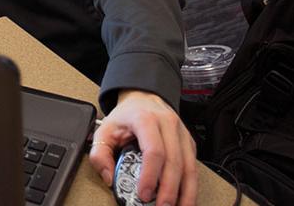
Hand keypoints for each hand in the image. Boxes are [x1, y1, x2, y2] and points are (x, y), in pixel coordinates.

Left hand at [89, 89, 197, 205]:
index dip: (150, 175)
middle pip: (174, 162)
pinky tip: (185, 200)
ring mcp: (182, 133)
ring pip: (189, 166)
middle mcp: (168, 124)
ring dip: (185, 192)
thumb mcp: (105, 129)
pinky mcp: (189, 142)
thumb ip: (100, 153)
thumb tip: (109, 178)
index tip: (144, 194)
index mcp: (146, 119)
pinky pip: (193, 166)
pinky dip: (191, 186)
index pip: (153, 151)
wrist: (143, 98)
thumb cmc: (126, 115)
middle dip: (169, 190)